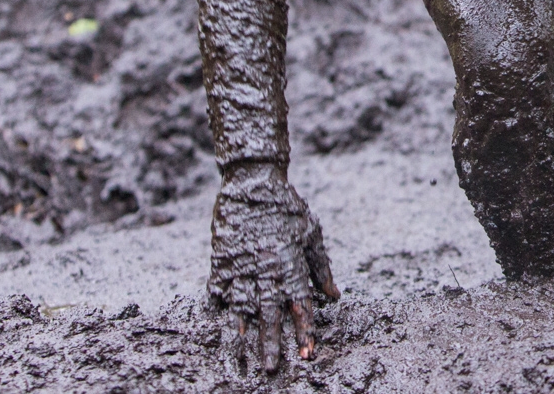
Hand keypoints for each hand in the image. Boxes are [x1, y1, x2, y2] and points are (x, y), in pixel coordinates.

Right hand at [208, 164, 339, 371]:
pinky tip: (225, 321)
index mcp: (290, 264)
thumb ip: (321, 267)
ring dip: (248, 332)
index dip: (304, 331)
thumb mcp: (311, 234)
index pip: (300, 305)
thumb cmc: (288, 208)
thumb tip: (333, 297)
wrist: (252, 183)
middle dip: (272, 344)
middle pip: (270, 315)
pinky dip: (222, 307)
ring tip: (247, 354)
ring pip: (243, 308)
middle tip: (271, 369)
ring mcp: (241, 266)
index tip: (307, 354)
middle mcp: (266, 270)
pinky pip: (219, 291)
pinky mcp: (221, 261)